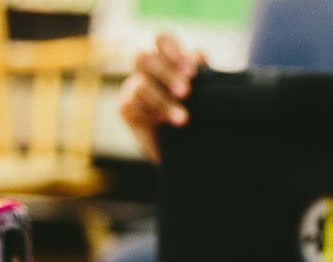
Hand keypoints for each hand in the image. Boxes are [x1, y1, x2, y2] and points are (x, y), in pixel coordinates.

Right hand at [118, 34, 207, 162]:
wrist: (189, 149)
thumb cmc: (200, 116)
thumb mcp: (206, 94)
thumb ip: (203, 74)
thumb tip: (198, 56)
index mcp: (168, 60)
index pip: (162, 41)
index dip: (172, 51)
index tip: (192, 72)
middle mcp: (148, 71)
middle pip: (144, 57)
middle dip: (166, 74)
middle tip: (186, 93)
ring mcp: (135, 87)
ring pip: (141, 83)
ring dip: (162, 100)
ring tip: (183, 119)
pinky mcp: (126, 107)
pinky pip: (130, 103)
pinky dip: (150, 113)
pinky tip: (165, 125)